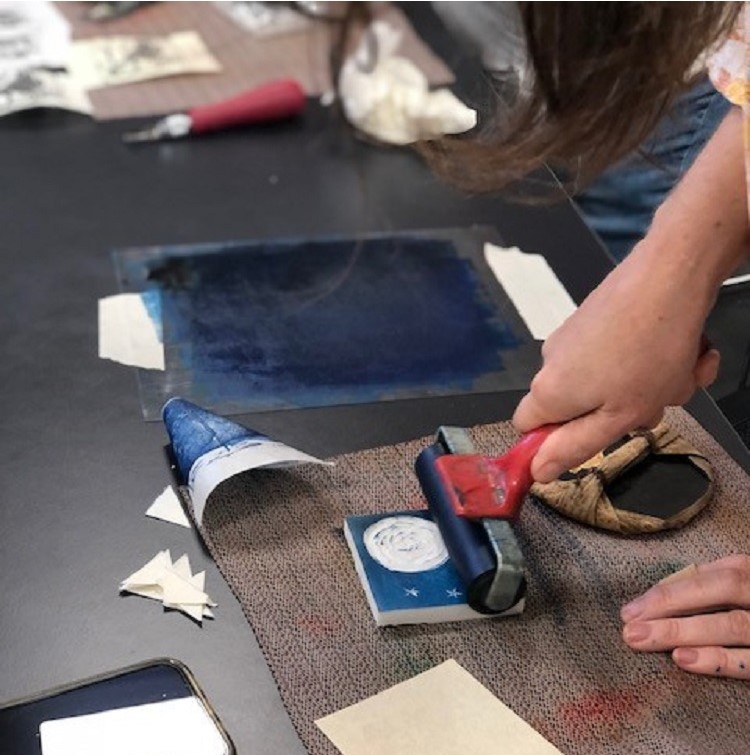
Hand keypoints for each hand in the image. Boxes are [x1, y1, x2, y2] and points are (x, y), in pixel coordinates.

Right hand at [513, 242, 719, 481]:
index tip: (594, 439)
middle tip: (654, 402)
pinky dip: (649, 355)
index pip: (527, 429)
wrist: (671, 275)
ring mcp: (573, 335)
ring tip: (679, 368)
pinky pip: (619, 351)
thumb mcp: (620, 417)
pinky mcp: (595, 316)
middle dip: (618, 410)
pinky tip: (679, 345)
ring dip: (645, 383)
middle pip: (575, 405)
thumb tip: (538, 472)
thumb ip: (575, 447)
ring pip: (605, 379)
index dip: (554, 442)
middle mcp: (551, 361)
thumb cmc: (649, 351)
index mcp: (549, 391)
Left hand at [620, 556, 749, 678]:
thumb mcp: (740, 582)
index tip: (629, 610)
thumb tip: (658, 597)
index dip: (667, 592)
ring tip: (647, 640)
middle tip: (629, 628)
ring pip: (734, 625)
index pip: (706, 577)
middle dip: (670, 609)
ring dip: (686, 633)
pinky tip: (686, 661)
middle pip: (719, 592)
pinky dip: (719, 661)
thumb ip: (709, 584)